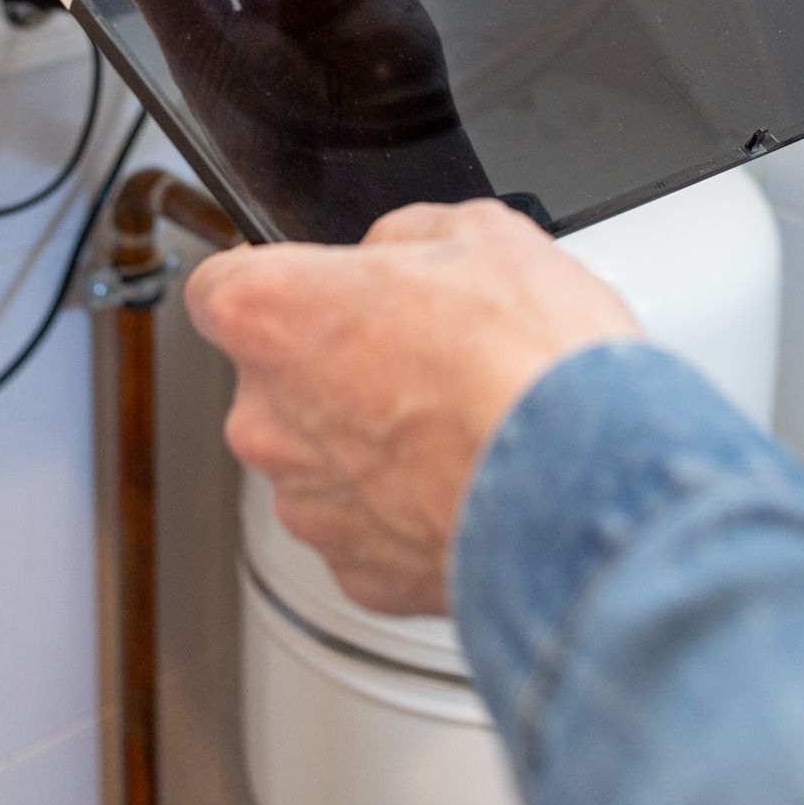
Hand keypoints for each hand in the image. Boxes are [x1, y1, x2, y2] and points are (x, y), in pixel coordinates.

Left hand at [185, 198, 640, 615]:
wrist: (583, 492)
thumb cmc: (527, 363)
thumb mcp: (479, 232)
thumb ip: (404, 235)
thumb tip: (395, 252)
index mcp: (273, 316)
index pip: (220, 284)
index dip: (273, 279)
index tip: (316, 285)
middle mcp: (267, 418)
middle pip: (275, 377)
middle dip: (337, 363)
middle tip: (423, 352)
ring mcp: (307, 503)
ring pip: (320, 456)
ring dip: (372, 440)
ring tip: (462, 421)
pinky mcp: (356, 572)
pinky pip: (367, 525)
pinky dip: (407, 508)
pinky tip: (469, 479)